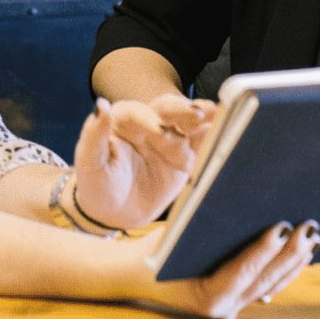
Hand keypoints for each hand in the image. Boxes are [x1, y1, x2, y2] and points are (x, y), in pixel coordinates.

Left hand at [71, 95, 216, 230]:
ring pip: (188, 123)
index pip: (136, 112)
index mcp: (123, 120)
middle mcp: (149, 124)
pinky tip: (229, 130)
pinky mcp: (185, 157)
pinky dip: (215, 136)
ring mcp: (170, 139)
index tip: (156, 130)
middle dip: (182, 110)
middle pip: (167, 110)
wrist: (113, 213)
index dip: (147, 119)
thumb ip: (94, 134)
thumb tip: (100, 105)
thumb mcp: (89, 162)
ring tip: (219, 114)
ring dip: (204, 117)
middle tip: (197, 113)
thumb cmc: (97, 184)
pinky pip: (202, 144)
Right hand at [121, 221, 319, 318]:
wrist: (139, 273)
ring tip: (313, 236)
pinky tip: (303, 251)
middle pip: (265, 279)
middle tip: (309, 228)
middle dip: (290, 253)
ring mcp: (234, 306)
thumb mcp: (176, 236)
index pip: (242, 272)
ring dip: (295, 261)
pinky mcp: (240, 298)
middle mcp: (224, 308)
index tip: (282, 227)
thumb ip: (205, 226)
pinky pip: (269, 285)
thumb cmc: (156, 250)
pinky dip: (287, 267)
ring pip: (273, 284)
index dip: (264, 250)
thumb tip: (239, 199)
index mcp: (207, 297)